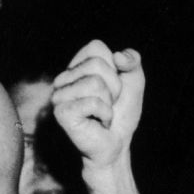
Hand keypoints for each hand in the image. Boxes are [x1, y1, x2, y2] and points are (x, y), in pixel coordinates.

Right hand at [51, 39, 143, 170]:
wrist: (116, 145)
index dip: (113, 67)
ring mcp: (59, 96)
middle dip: (113, 86)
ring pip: (95, 83)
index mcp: (76, 67)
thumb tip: (119, 56)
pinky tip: (98, 123)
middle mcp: (63, 79)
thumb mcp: (134, 82)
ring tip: (101, 114)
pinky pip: (93, 102)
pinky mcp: (62, 113)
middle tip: (108, 104)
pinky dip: (104, 115)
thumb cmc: (122, 114)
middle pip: (96, 64)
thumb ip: (133, 61)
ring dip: (108, 103)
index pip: (95, 47)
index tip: (112, 87)